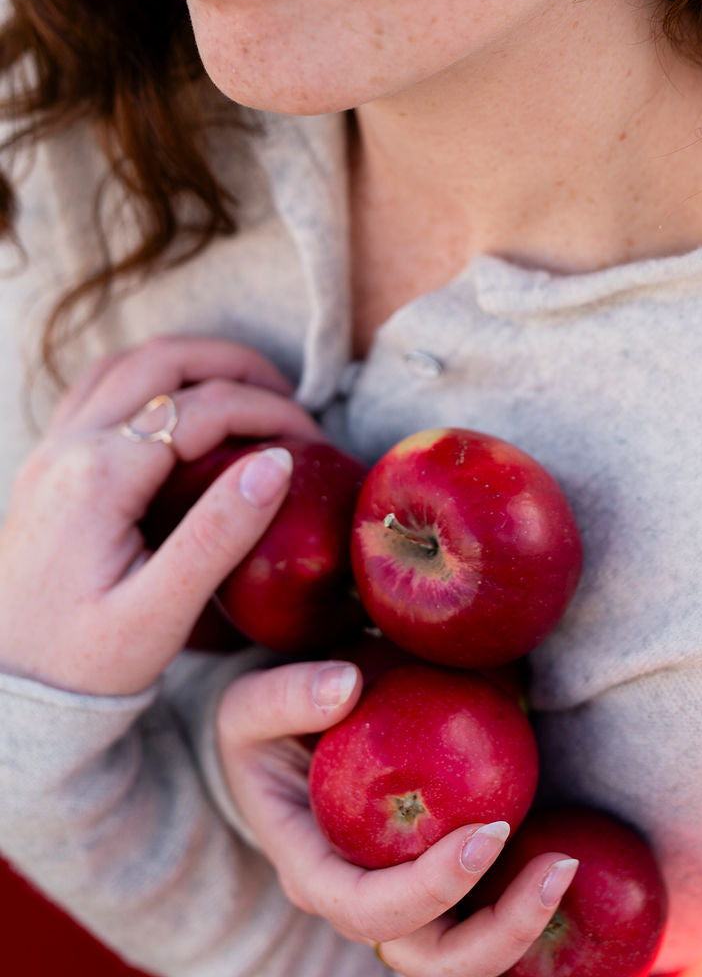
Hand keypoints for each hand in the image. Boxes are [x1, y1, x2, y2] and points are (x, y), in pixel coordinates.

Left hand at [0, 335, 326, 695]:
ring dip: (190, 363)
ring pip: (126, 364)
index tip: (314, 440)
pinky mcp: (46, 469)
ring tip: (244, 391)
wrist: (4, 698)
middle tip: (289, 396)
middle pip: (162, 361)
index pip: (205, 409)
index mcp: (99, 477)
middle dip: (236, 365)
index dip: (270, 413)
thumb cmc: (80, 668)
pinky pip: (98, 390)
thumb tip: (279, 462)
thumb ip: (218, 535)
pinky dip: (149, 380)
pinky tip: (180, 410)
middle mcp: (68, 448)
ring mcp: (51, 453)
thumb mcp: (157, 615)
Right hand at [218, 663, 579, 976]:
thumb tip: (346, 685)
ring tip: (566, 865)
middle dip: (498, 933)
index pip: (372, 911)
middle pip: (429, 958)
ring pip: (463, 950)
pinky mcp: (437, 874)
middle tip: (556, 867)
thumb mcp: (248, 703)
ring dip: (520, 924)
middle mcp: (361, 899)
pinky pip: (482, 907)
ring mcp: (402, 894)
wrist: (279, 740)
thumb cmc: (263, 726)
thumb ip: (288, 693)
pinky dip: (520, 893)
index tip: (487, 834)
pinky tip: (561, 845)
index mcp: (314, 872)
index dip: (432, 888)